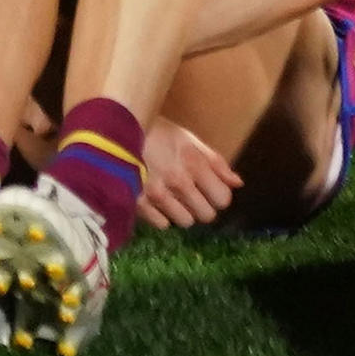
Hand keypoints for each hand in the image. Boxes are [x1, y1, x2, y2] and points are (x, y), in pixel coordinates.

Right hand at [132, 115, 242, 230]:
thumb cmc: (157, 133)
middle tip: (190, 194)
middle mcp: (178, 181)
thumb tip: (238, 184)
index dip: (218, 195)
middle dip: (201, 205)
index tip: (209, 189)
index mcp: (194, 162)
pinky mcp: (139, 204)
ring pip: (186, 222)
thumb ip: (216, 162)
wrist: (115, 131)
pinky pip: (163, 225)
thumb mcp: (189, 140)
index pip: (223, 198)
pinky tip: (155, 200)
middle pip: (207, 215)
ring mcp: (158, 194)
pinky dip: (161, 216)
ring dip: (181, 211)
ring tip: (172, 196)